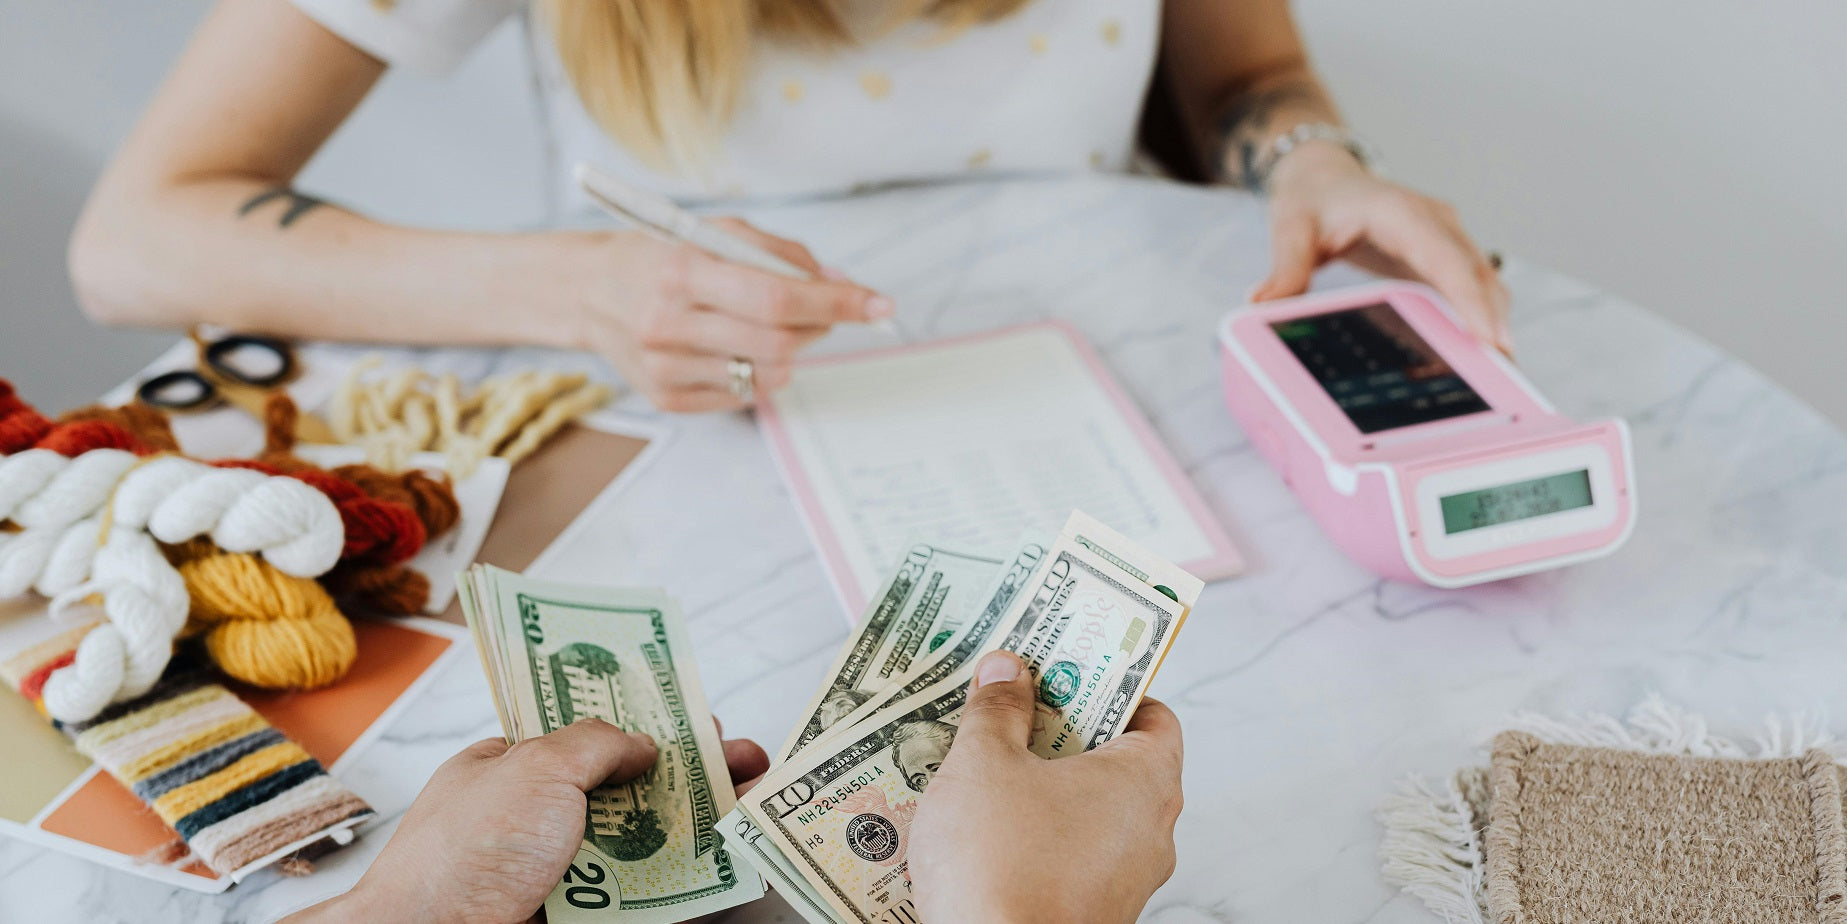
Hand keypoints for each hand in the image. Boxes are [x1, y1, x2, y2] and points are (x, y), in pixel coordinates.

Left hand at [288, 719, 769, 923]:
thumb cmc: (464, 857)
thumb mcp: (535, 769)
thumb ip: (596, 743)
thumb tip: (643, 743)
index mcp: (512, 767)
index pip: (587, 732)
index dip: (644, 720)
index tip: (696, 717)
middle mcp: (534, 819)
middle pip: (626, 788)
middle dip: (689, 774)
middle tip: (744, 763)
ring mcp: (555, 873)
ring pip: (639, 846)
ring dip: (695, 829)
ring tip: (747, 810)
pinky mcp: (576, 916)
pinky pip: (637, 896)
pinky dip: (679, 885)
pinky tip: (719, 867)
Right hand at [561, 219, 891, 412]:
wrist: (591, 292)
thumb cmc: (663, 256)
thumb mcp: (715, 232)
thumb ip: (780, 254)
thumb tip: (840, 286)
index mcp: (682, 270)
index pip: (776, 297)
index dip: (835, 304)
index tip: (879, 305)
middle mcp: (669, 323)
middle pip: (778, 343)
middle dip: (818, 328)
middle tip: (822, 313)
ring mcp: (665, 367)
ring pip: (767, 376)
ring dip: (789, 352)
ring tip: (767, 327)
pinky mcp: (666, 398)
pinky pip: (742, 396)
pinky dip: (756, 372)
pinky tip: (733, 347)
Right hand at [908, 652, 1183, 923]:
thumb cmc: (1002, 866)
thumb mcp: (984, 764)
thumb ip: (997, 711)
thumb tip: (1007, 671)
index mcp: (1145, 780)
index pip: (1154, 716)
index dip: (1110, 688)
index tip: (1066, 672)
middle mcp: (1152, 832)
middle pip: (1118, 761)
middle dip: (1064, 735)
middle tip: (1014, 712)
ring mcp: (1127, 881)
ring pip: (1092, 814)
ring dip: (1047, 790)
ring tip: (988, 772)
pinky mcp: (1095, 915)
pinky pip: (1074, 859)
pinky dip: (1041, 839)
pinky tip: (989, 833)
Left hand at [1254, 142, 1512, 354]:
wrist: (1324, 178)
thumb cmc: (1311, 201)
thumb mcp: (1291, 228)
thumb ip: (1285, 267)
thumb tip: (1262, 305)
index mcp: (1400, 212)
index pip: (1444, 257)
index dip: (1470, 298)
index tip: (1489, 336)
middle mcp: (1433, 222)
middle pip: (1475, 273)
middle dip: (1493, 320)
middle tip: (1504, 371)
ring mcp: (1444, 237)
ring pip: (1483, 280)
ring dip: (1494, 321)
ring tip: (1501, 374)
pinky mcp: (1443, 255)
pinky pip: (1472, 286)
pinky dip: (1480, 317)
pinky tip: (1479, 357)